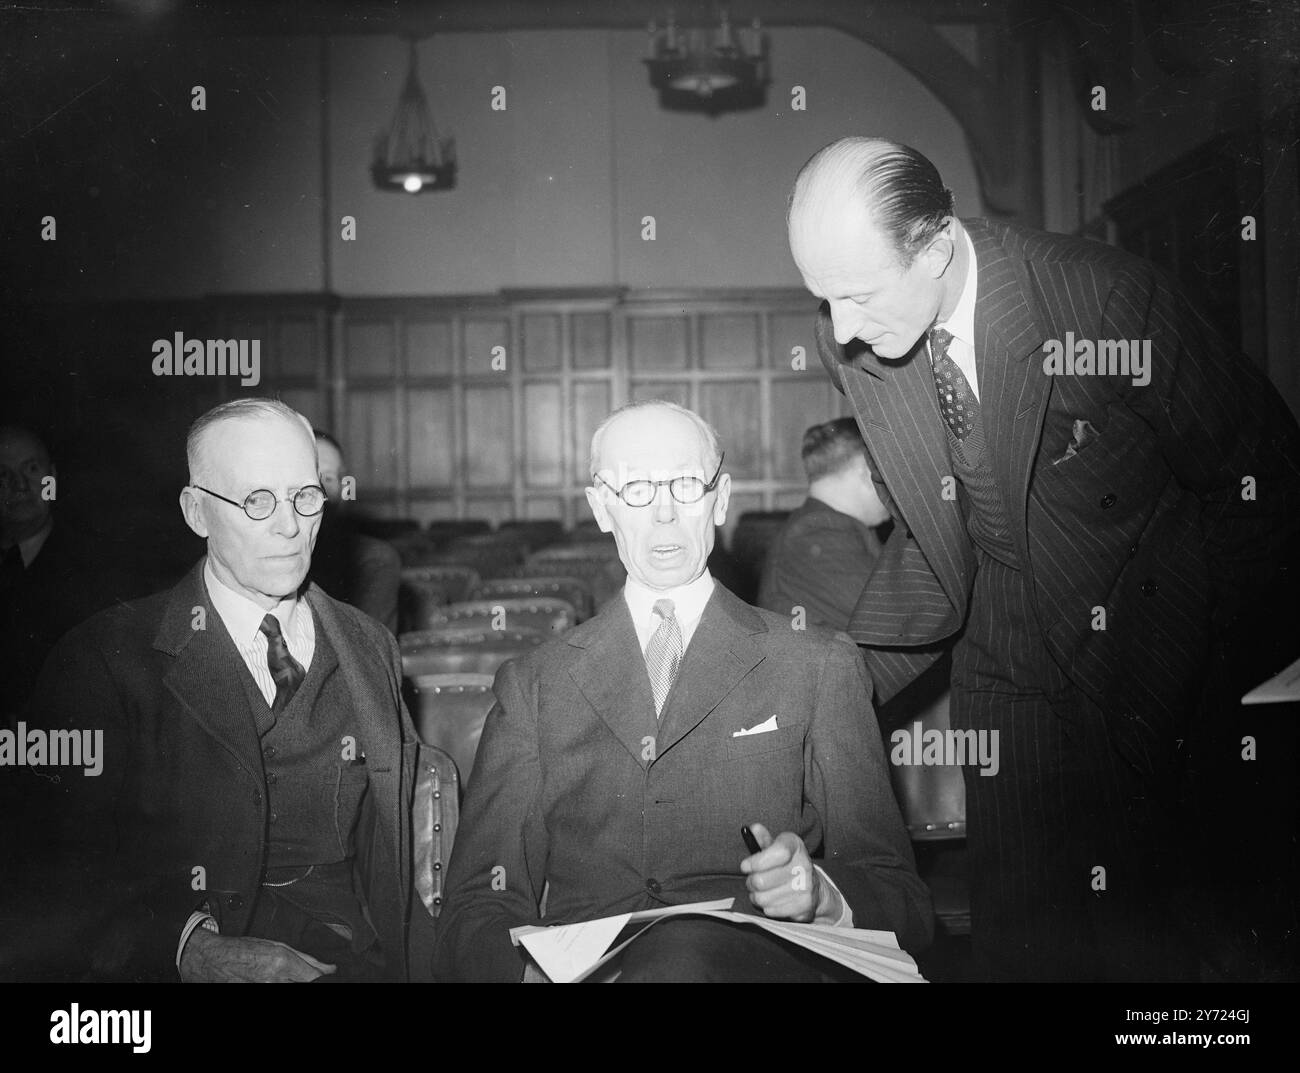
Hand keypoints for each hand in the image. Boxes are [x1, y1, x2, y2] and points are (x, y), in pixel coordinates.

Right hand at [179, 927, 336, 981]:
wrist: (216, 960)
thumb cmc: (244, 949)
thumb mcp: (279, 945)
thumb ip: (306, 958)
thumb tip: (328, 967)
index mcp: (282, 963)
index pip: (313, 977)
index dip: (324, 976)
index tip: (329, 973)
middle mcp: (275, 981)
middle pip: (303, 984)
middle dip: (307, 979)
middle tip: (298, 972)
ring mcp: (266, 989)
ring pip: (292, 987)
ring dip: (293, 980)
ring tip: (283, 974)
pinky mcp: (259, 993)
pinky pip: (278, 990)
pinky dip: (282, 984)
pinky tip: (277, 979)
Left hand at [740, 822, 838, 922]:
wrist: (813, 887)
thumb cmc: (787, 864)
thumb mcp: (776, 848)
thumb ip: (762, 839)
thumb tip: (752, 828)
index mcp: (795, 845)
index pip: (776, 853)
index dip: (756, 861)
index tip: (745, 866)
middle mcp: (804, 864)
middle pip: (761, 880)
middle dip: (751, 882)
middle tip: (753, 881)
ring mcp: (806, 886)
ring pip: (763, 898)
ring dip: (757, 897)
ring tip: (762, 892)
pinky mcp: (804, 906)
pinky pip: (771, 911)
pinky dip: (768, 908)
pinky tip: (773, 901)